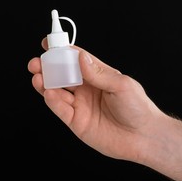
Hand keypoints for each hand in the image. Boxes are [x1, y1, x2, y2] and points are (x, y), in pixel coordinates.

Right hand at [27, 38, 165, 161]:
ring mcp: (81, 105)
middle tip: (37, 62)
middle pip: (62, 75)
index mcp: (98, 76)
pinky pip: (61, 110)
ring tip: (38, 77)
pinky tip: (48, 93)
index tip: (49, 43)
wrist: (144, 137)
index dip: (62, 51)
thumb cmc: (138, 108)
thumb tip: (81, 57)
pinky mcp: (77, 122)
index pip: (76, 60)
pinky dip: (52, 101)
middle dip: (48, 68)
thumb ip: (99, 73)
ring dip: (46, 84)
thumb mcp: (121, 85)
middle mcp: (87, 89)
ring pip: (57, 91)